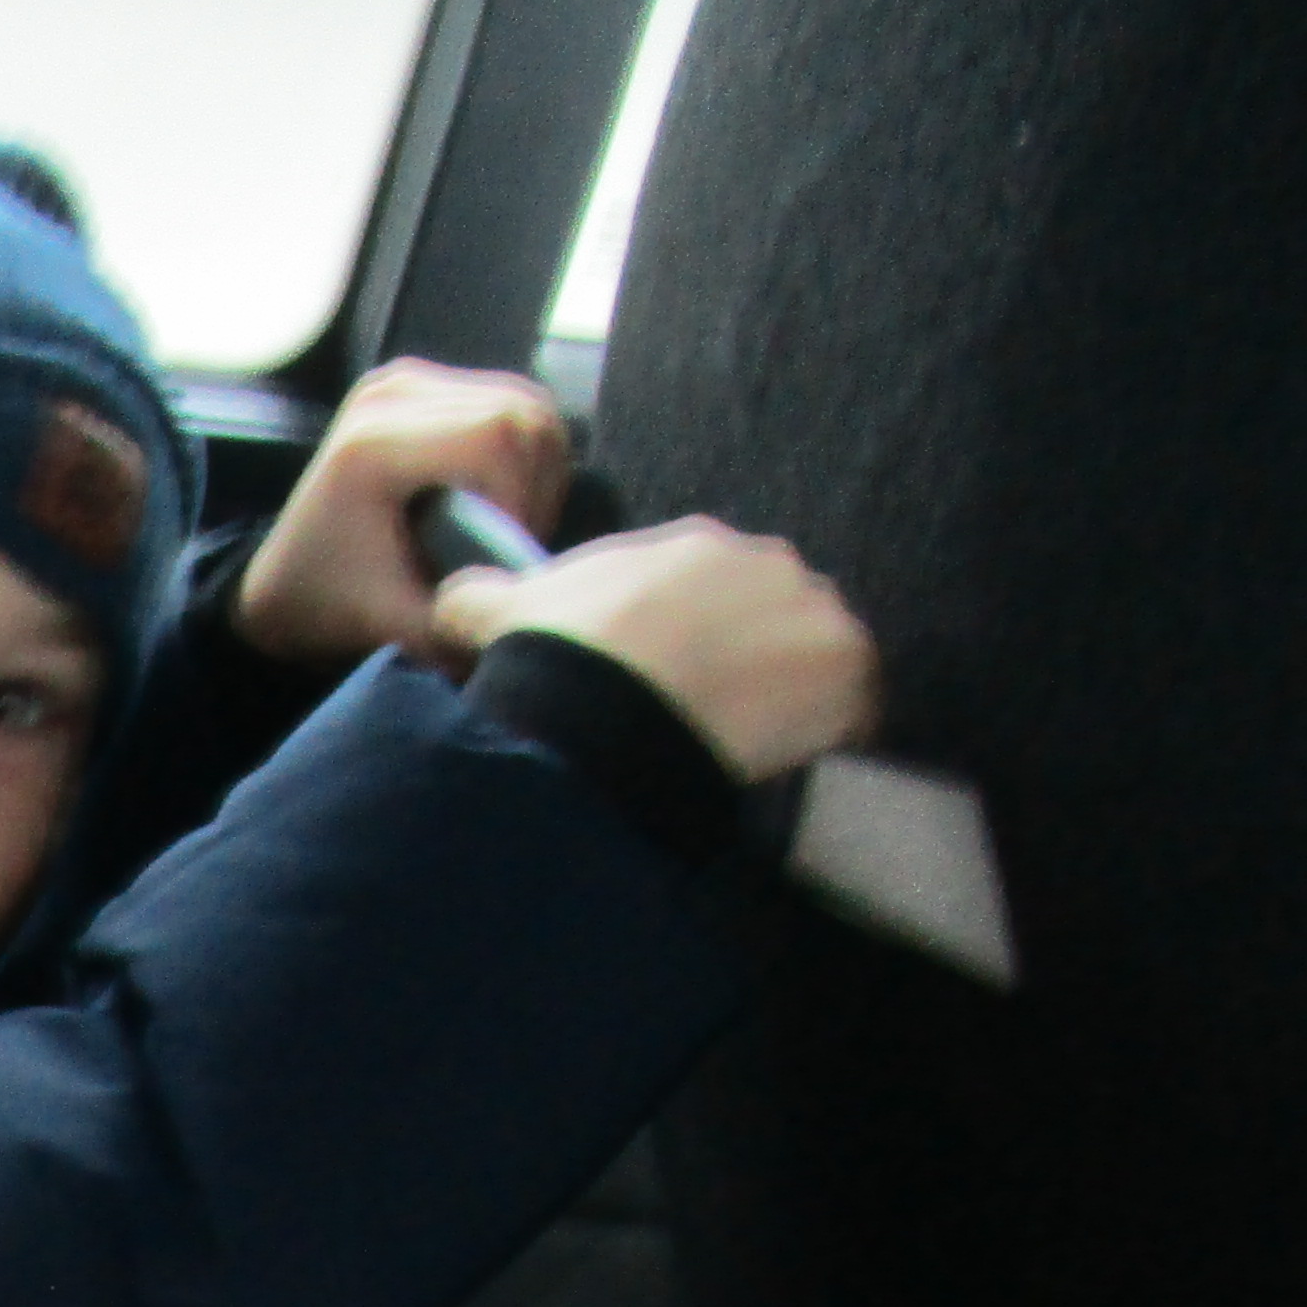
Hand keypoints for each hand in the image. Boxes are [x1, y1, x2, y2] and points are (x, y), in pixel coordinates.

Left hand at [235, 359, 576, 666]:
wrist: (279, 584)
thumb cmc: (328, 605)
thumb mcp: (392, 625)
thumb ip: (459, 624)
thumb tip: (529, 621)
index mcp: (373, 444)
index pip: (496, 438)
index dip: (524, 497)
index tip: (511, 554)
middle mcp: (390, 394)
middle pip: (520, 411)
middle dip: (539, 483)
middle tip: (520, 540)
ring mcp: (405, 381)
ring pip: (523, 403)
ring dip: (538, 467)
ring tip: (514, 522)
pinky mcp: (420, 385)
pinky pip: (505, 402)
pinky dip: (523, 452)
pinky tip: (502, 500)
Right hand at [431, 516, 882, 781]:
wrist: (610, 704)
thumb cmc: (555, 654)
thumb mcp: (492, 613)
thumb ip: (476, 599)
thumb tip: (453, 601)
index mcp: (693, 545)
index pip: (705, 589)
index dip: (684, 639)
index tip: (661, 679)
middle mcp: (767, 561)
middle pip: (771, 616)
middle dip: (747, 660)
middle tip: (702, 715)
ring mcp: (816, 611)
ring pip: (814, 658)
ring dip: (792, 695)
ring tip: (747, 745)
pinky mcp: (851, 668)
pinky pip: (853, 708)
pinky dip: (831, 734)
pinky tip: (789, 762)